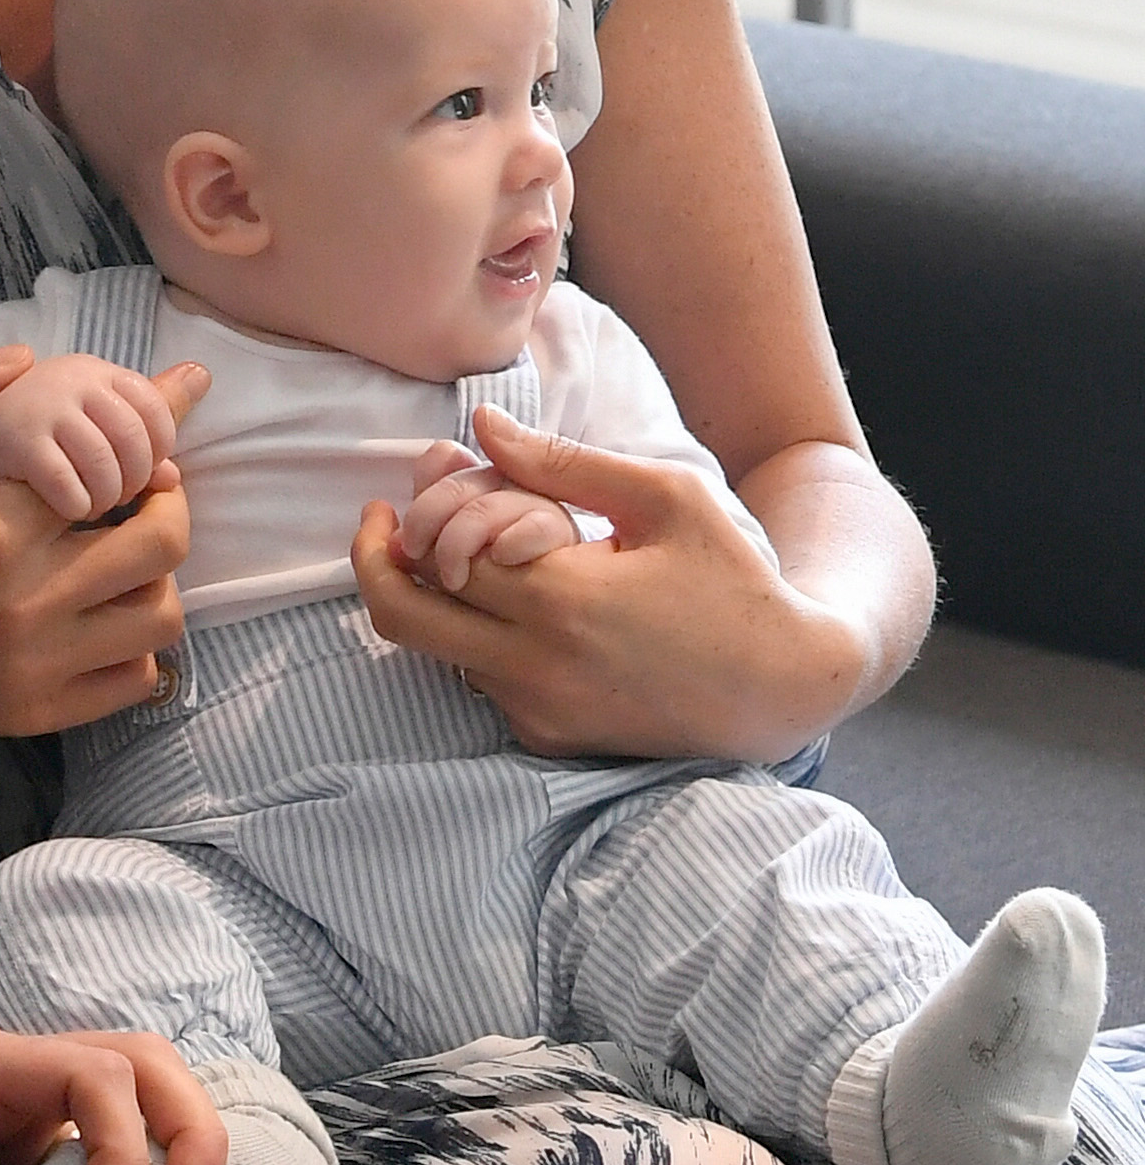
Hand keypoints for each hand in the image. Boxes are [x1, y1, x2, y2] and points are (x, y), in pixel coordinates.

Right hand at [0, 346, 193, 761]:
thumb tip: (22, 360)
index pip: (108, 468)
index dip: (143, 437)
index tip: (163, 416)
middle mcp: (25, 603)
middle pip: (158, 542)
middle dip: (165, 500)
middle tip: (145, 485)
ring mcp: (37, 666)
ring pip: (160, 615)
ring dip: (157, 573)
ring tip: (127, 550)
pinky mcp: (38, 711)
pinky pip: (135, 679)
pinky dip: (140, 643)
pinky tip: (107, 613)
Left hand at [353, 407, 867, 760]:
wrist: (786, 686)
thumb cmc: (733, 579)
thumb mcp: (666, 498)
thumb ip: (563, 463)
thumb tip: (479, 425)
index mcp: (563, 599)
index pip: (441, 551)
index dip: (421, 512)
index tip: (420, 479)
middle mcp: (538, 666)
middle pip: (403, 615)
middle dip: (378, 563)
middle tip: (383, 525)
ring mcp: (539, 711)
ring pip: (437, 650)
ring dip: (435, 600)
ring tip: (469, 553)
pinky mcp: (549, 739)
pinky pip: (479, 682)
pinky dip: (476, 640)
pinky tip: (517, 605)